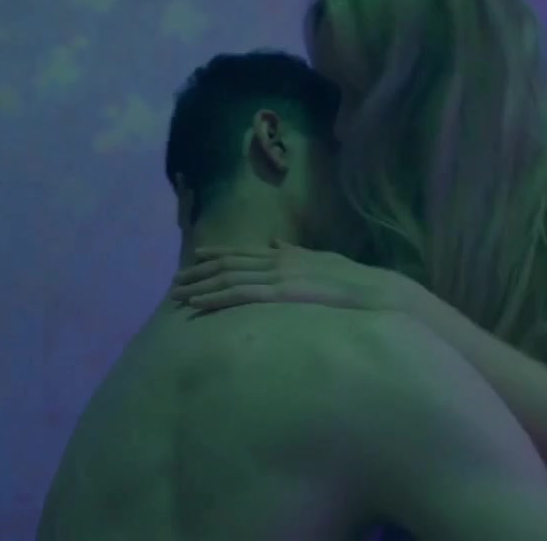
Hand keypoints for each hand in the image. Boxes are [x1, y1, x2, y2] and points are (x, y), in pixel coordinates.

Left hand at [171, 240, 398, 311]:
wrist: (372, 289)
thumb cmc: (352, 279)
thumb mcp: (320, 258)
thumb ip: (295, 251)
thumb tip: (275, 243)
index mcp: (285, 253)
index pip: (243, 252)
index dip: (216, 254)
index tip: (195, 257)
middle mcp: (276, 260)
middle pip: (228, 265)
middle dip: (199, 273)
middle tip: (174, 281)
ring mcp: (277, 276)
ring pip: (228, 279)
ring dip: (199, 287)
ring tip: (177, 294)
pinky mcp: (280, 293)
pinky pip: (240, 295)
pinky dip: (215, 298)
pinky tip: (197, 303)